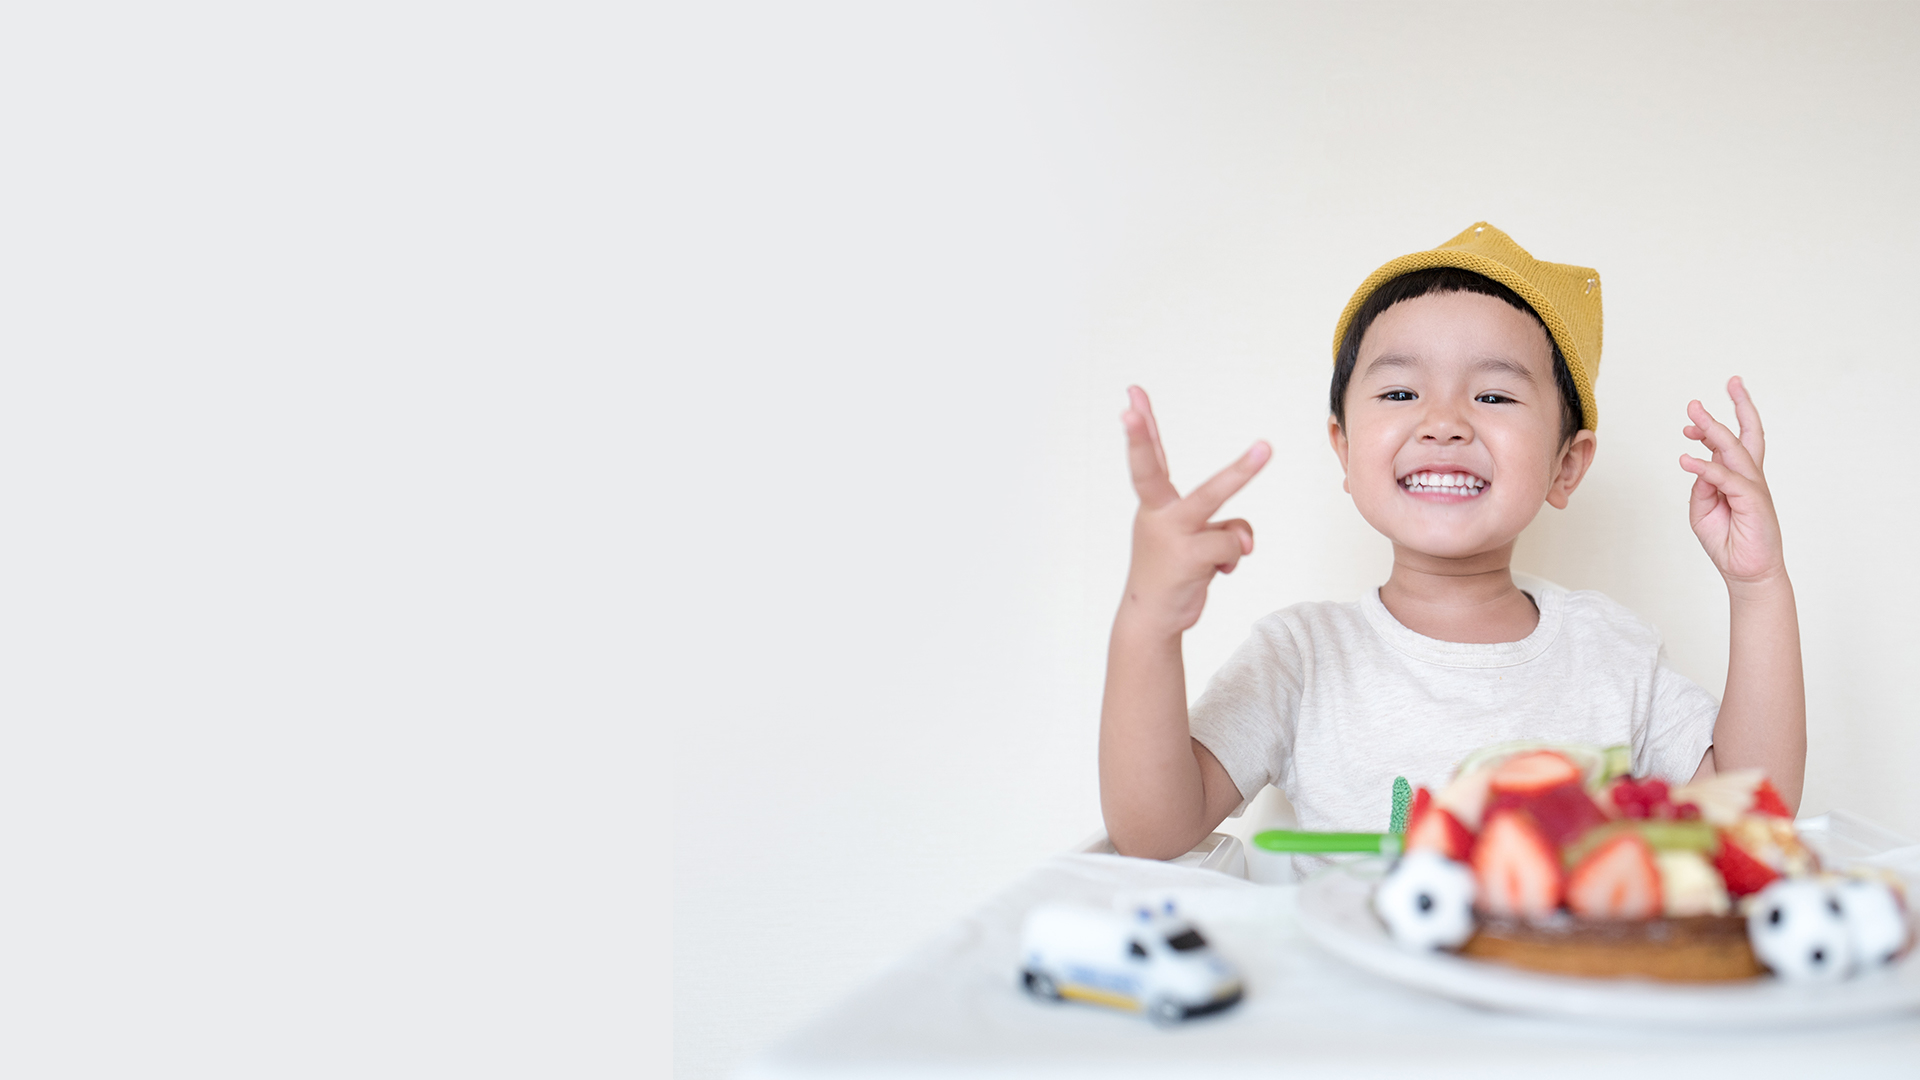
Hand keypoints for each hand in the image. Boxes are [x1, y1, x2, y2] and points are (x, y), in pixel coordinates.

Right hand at [1120, 386, 1269, 634]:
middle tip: (1128, 406)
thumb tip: (1244, 541)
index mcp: (1154, 506)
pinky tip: (1217, 571)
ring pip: (1213, 497)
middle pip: (1150, 468)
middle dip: (1141, 435)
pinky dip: (1232, 558)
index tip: (1132, 393)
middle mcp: (1156, 515)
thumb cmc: (1172, 573)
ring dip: (1242, 470)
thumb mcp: (1195, 544)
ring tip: (1266, 446)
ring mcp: (1170, 535)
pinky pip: (1232, 544)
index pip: (1148, 459)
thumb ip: (1221, 529)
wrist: (1151, 620)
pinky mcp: (1188, 558)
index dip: (1141, 426)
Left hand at [1678, 377, 1784, 587]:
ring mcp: (1754, 487)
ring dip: (1714, 429)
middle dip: (1738, 405)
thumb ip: (1701, 488)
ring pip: (1736, 450)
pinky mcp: (1754, 501)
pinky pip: (1728, 479)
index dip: (1712, 427)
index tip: (1690, 421)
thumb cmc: (1728, 541)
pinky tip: (1688, 459)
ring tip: (1694, 413)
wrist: (1746, 572)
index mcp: (1738, 478)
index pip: (1731, 444)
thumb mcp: (1702, 511)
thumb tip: (1698, 467)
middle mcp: (1749, 477)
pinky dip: (1707, 468)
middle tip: (1727, 383)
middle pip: (1747, 434)